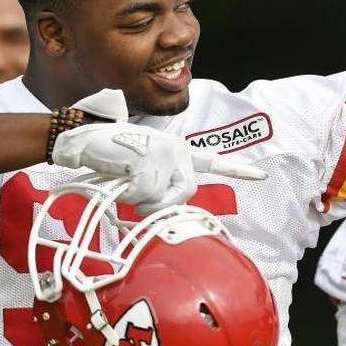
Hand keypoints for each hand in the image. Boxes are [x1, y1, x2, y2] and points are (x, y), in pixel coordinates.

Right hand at [51, 123, 265, 211]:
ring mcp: (164, 155)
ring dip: (139, 199)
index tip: (261, 175)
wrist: (84, 136)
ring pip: (160, 198)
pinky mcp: (148, 163)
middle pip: (187, 193)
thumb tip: (166, 208)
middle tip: (141, 200)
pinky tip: (117, 174)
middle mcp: (176, 150)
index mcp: (178, 150)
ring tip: (124, 177)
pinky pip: (142, 196)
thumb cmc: (112, 153)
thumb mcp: (144, 160)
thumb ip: (163, 179)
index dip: (237, 170)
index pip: (212, 161)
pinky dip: (126, 194)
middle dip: (163, 203)